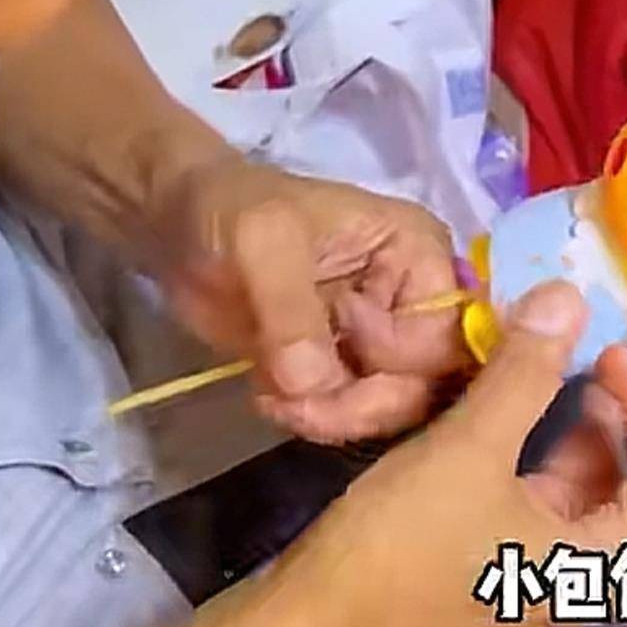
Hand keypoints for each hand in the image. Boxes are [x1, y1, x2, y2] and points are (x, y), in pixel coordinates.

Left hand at [153, 157, 467, 443]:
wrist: (180, 225)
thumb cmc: (233, 209)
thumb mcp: (261, 239)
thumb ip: (290, 308)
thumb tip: (312, 382)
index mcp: (417, 251)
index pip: (445, 333)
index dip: (398, 356)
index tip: (337, 340)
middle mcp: (411, 299)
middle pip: (425, 382)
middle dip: (363, 404)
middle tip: (297, 404)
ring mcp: (377, 339)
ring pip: (388, 407)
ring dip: (332, 416)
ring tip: (274, 397)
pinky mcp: (340, 368)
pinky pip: (349, 414)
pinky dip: (312, 418)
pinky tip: (269, 397)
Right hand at [293, 283, 626, 626]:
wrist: (319, 615)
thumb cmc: (398, 547)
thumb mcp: (465, 454)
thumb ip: (526, 374)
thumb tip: (567, 293)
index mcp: (614, 562)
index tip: (613, 349)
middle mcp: (615, 564)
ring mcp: (580, 552)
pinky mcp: (541, 535)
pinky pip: (603, 477)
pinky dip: (612, 428)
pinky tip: (596, 375)